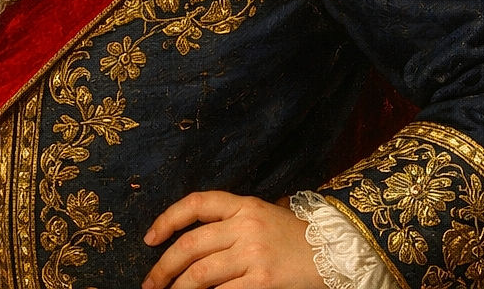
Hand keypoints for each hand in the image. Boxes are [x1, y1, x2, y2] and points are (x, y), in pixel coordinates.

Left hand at [142, 190, 325, 288]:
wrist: (334, 251)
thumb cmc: (293, 236)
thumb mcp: (261, 214)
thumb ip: (229, 221)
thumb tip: (189, 242)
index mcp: (242, 204)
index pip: (195, 204)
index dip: (167, 219)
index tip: (149, 238)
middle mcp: (244, 225)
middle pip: (190, 244)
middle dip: (164, 266)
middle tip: (150, 283)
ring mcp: (253, 254)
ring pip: (200, 273)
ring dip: (178, 288)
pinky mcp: (263, 281)